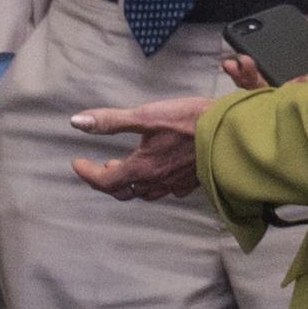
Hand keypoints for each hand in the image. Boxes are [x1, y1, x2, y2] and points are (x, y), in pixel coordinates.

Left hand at [68, 91, 214, 200]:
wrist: (230, 131)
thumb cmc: (189, 121)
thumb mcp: (146, 116)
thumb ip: (111, 121)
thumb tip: (77, 122)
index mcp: (142, 168)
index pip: (105, 181)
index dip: (87, 174)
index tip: (77, 163)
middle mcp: (157, 181)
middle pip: (124, 191)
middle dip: (108, 181)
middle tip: (101, 167)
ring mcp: (176, 183)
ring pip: (146, 193)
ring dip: (132, 183)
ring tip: (127, 167)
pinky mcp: (192, 181)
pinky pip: (168, 190)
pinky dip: (156, 183)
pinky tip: (159, 170)